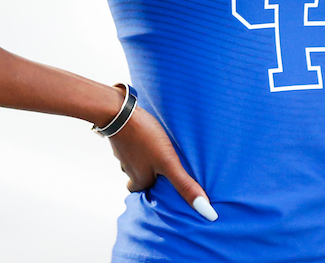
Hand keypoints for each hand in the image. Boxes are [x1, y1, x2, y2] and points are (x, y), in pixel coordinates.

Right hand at [108, 106, 217, 220]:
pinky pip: (132, 146)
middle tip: (165, 171)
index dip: (158, 194)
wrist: (119, 112)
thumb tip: (206, 211)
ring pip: (136, 162)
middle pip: (140, 179)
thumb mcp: (168, 163)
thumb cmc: (145, 137)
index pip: (147, 195)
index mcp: (139, 180)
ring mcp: (123, 154)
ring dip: (146, 159)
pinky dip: (140, 144)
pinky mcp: (122, 138)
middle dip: (151, 176)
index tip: (168, 190)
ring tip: (160, 153)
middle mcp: (128, 170)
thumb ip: (184, 185)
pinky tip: (149, 137)